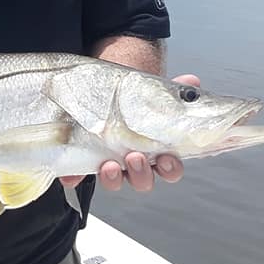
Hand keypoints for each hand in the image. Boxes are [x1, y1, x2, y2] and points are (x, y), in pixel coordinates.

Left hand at [60, 74, 200, 191]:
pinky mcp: (83, 160)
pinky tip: (71, 176)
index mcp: (155, 151)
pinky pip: (77, 176)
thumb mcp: (153, 92)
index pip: (169, 169)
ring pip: (115, 182)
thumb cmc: (134, 99)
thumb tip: (192, 82)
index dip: (170, 169)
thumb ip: (174, 89)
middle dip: (141, 173)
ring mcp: (109, 164)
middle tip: (134, 156)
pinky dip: (73, 177)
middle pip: (143, 180)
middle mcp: (134, 163)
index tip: (166, 159)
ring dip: (114, 177)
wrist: (104, 92)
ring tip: (110, 164)